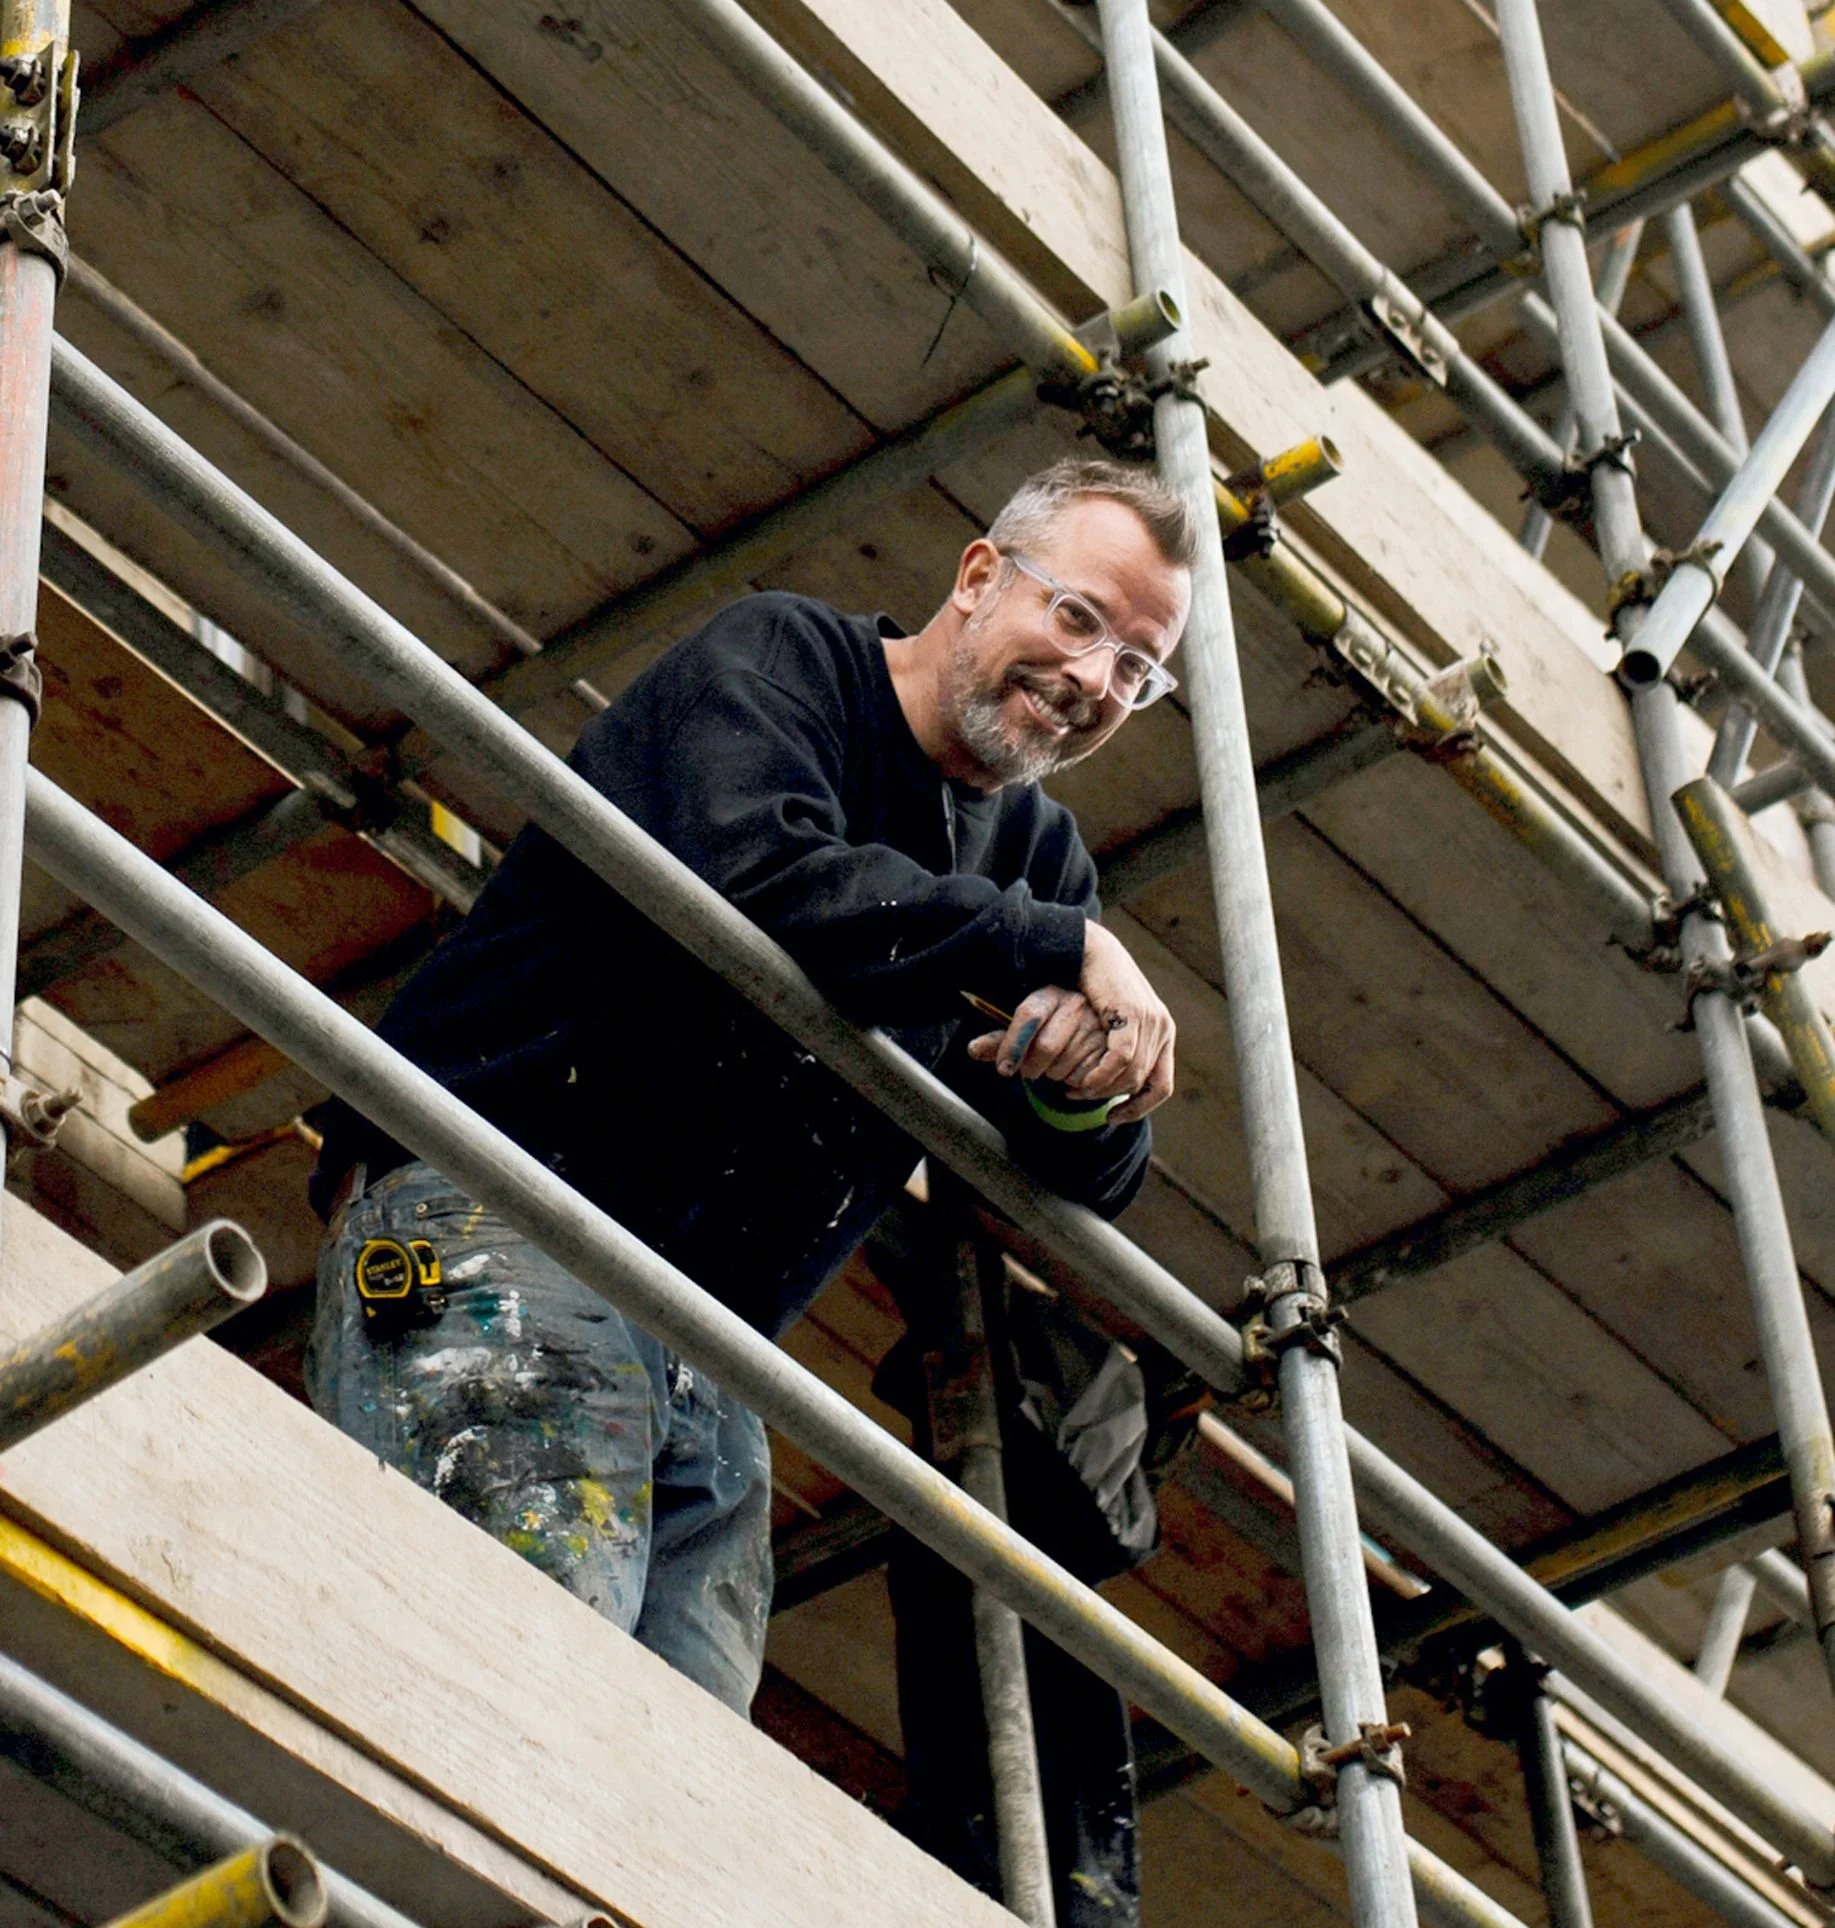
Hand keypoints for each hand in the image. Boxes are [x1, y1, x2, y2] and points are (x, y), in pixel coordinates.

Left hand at [966, 985, 1112, 1087]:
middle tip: (1032, 1070)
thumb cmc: (1047, 1031)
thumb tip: (971, 1049)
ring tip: (1057, 1068)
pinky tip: (1073, 1077)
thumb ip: (1000, 1041)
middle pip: (1046, 1047)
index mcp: (1049, 994)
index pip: (1028, 1016)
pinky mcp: (1113, 1048)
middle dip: (1033, 1068)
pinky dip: (1075, 1087)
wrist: (1091, 1028)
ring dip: (1054, 1077)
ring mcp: (1097, 1025)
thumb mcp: (1022, 1031)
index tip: (1003, 1069)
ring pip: (1065, 1065)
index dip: (1012, 1045)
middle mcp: (1076, 1003)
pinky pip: (1086, 1078)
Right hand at [1072, 922, 1174, 1121]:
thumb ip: (1120, 1043)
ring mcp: (1150, 1020)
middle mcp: (1162, 1027)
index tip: (1113, 1117)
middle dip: (1110, 1098)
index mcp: (1163, 1031)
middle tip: (1079, 1099)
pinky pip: (1122, 1058)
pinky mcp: (1132, 1013)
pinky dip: (1102, 1076)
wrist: (1091, 949)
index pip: (1161, 1085)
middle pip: (1142, 1083)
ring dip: (1101, 1090)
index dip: (1139, 1108)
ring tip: (1075, 1091)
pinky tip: (1083, 1082)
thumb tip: (1113, 1076)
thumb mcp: (1114, 1020)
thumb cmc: (1095, 985)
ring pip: (1131, 1074)